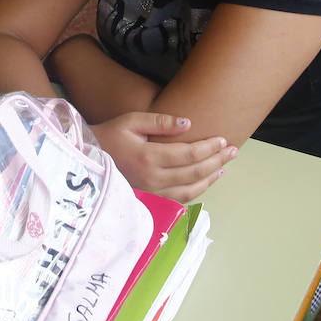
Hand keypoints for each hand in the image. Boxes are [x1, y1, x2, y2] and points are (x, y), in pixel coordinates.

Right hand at [90, 112, 237, 202]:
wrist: (88, 160)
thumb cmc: (109, 136)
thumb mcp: (131, 121)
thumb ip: (160, 121)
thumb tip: (188, 123)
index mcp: (149, 157)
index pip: (189, 154)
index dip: (209, 148)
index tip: (223, 139)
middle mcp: (153, 178)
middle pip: (195, 172)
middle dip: (217, 161)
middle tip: (233, 151)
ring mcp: (151, 192)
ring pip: (190, 190)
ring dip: (210, 178)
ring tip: (223, 167)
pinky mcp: (149, 199)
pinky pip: (178, 199)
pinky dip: (196, 192)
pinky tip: (204, 182)